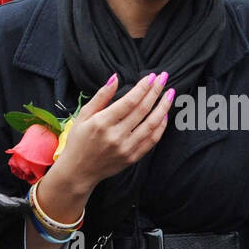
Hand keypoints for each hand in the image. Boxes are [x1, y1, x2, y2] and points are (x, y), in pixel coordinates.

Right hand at [49, 72, 175, 195]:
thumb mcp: (83, 115)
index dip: (143, 88)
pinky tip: (164, 115)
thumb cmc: (78, 141)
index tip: (152, 76)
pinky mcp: (132, 158)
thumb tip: (115, 78)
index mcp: (102, 123)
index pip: (129, 102)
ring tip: (170, 94)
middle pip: (142, 110)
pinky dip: (161, 126)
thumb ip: (101, 96)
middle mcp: (116, 136)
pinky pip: (152, 140)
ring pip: (152, 125)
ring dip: (163, 107)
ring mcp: (126, 148)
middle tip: (164, 78)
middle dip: (155, 91)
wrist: (78, 171)